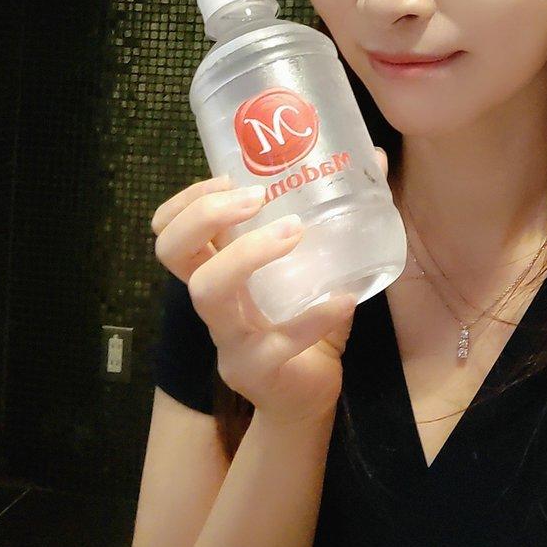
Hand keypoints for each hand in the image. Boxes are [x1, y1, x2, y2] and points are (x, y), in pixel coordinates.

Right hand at [151, 147, 389, 425]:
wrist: (311, 392)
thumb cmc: (306, 315)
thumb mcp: (316, 260)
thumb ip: (338, 212)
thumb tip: (376, 155)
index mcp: (217, 268)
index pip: (171, 229)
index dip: (188, 201)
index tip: (229, 178)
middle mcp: (213, 300)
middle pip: (174, 252)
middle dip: (205, 215)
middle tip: (255, 197)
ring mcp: (229, 338)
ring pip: (209, 291)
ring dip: (248, 253)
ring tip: (295, 231)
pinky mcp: (258, 371)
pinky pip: (277, 341)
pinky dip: (312, 317)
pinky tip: (343, 300)